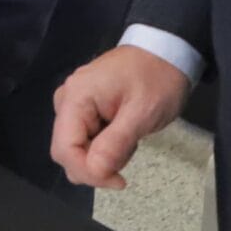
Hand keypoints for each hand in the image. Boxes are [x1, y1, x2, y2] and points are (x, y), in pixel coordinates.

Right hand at [49, 45, 190, 189]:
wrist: (166, 49)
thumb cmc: (156, 78)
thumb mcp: (142, 112)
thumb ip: (115, 143)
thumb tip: (95, 172)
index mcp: (75, 97)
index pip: (64, 149)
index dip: (87, 172)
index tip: (119, 180)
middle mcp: (67, 100)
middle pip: (66, 151)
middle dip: (95, 166)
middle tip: (128, 159)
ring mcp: (74, 103)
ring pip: (76, 148)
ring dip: (102, 156)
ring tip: (130, 139)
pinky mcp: (85, 107)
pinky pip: (86, 139)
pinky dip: (105, 146)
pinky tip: (125, 134)